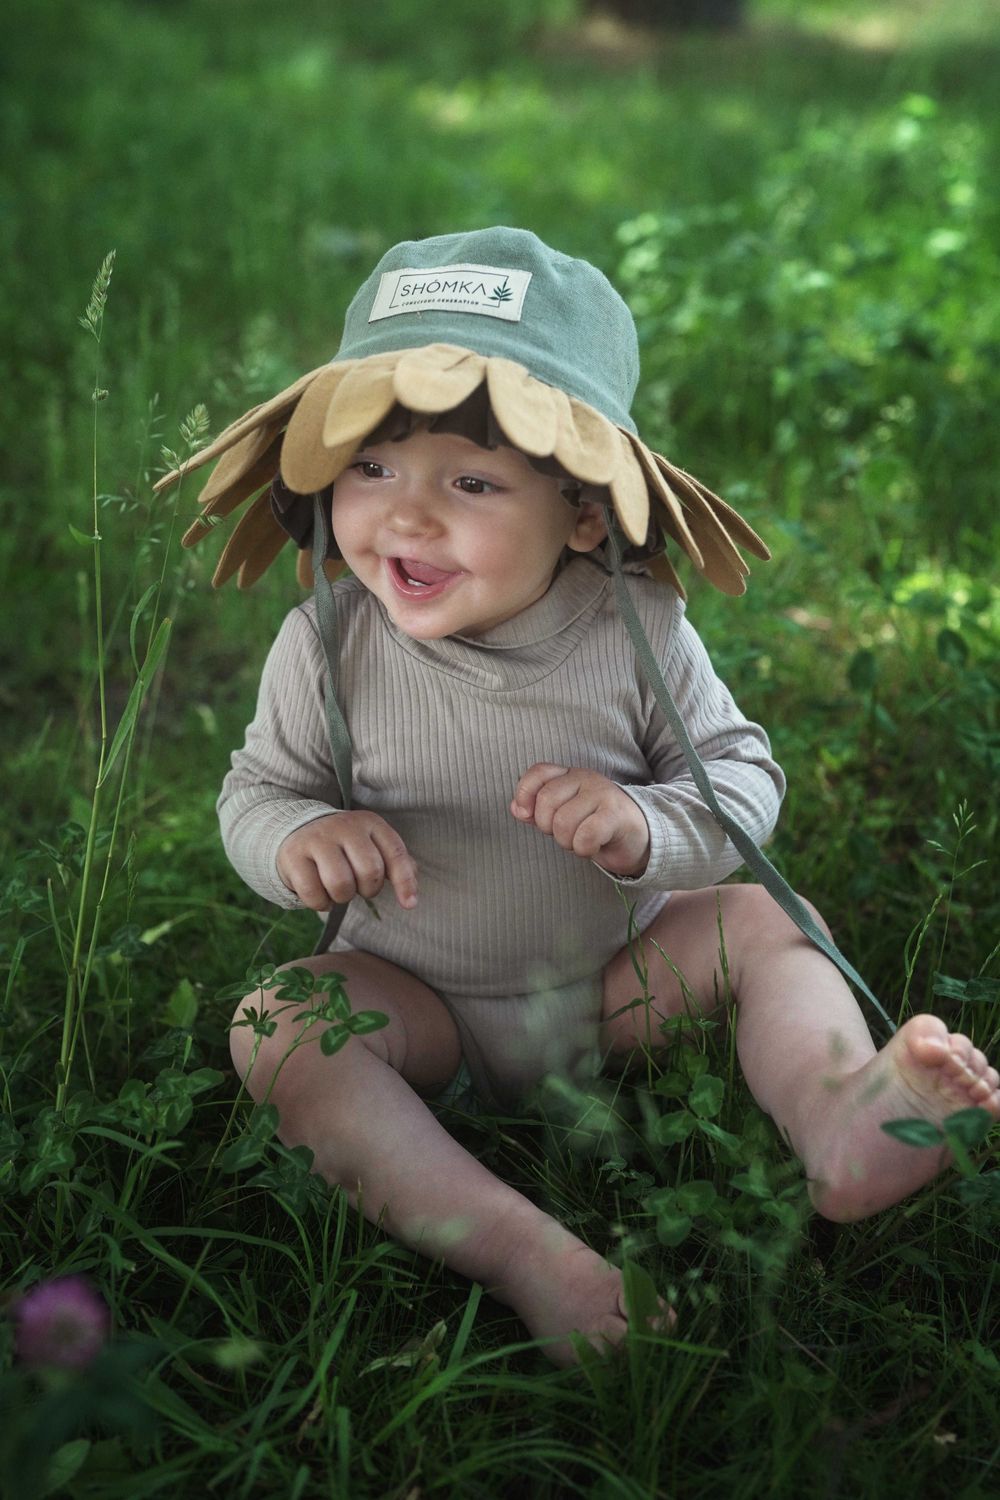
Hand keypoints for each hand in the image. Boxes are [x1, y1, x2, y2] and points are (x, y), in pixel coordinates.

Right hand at [277, 812, 417, 910]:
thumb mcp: (372, 846)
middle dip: (367, 890)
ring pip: (341, 884)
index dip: (405, 882)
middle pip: (369, 872)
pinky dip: (320, 903)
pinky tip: (319, 893)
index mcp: (370, 823)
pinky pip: (313, 894)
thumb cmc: (344, 846)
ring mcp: (317, 839)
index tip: (409, 905)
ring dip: (342, 898)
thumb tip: (411, 897)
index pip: (395, 853)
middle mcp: (344, 826)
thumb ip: (395, 865)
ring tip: (337, 889)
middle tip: (357, 886)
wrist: (297, 829)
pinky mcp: (293, 855)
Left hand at [510, 763, 650, 878]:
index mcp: (570, 775)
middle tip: (566, 834)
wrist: (641, 837)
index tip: (526, 815)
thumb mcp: (564, 815)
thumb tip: (515, 808)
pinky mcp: (616, 814)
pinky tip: (594, 846)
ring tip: (582, 840)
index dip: (524, 794)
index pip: (538, 772)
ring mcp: (602, 793)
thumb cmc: (597, 826)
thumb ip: (538, 811)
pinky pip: (585, 835)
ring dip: (568, 842)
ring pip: (563, 822)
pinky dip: (584, 849)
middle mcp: (586, 778)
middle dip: (549, 828)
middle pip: (546, 802)